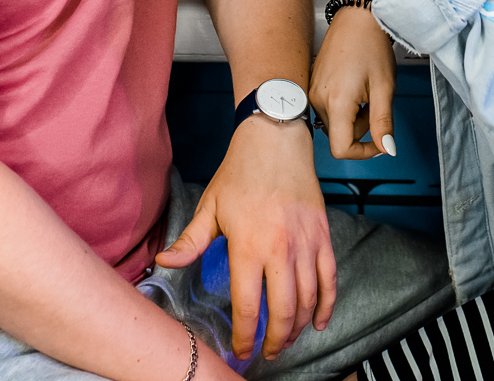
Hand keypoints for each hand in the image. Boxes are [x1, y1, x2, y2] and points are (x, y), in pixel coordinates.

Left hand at [155, 115, 335, 359]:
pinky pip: (330, 278)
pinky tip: (318, 321)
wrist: (276, 140)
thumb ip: (190, 241)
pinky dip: (326, 304)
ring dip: (298, 326)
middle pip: (283, 311)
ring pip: (308, 299)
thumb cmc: (240, 172)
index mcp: (248, 245)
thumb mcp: (210, 206)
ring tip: (286, 339)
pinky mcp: (323, 235)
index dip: (244, 336)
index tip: (240, 350)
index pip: (247, 306)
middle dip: (275, 340)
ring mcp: (306, 243)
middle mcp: (280, 249)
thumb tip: (164, 262)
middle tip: (267, 352)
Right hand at [310, 0, 396, 160]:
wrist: (358, 19)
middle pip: (339, 136)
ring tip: (364, 90)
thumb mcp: (384, 88)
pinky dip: (343, 106)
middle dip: (360, 128)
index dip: (363, 153)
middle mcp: (317, 99)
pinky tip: (352, 85)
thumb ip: (383, 124)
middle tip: (374, 101)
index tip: (380, 142)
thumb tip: (387, 149)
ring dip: (352, 117)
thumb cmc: (372, 46)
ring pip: (334, 123)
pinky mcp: (312, 86)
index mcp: (336, 102)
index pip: (341, 149)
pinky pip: (327, 109)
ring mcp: (312, 92)